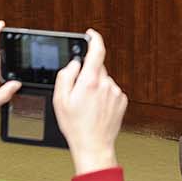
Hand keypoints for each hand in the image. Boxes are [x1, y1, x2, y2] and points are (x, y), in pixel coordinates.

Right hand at [53, 29, 127, 175]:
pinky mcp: (122, 101)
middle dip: (88, 75)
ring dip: (96, 88)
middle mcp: (106, 84)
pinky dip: (104, 96)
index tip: (90, 34)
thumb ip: (66, 76)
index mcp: (90, 81)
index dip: (94, 39)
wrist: (93, 146)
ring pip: (104, 81)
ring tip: (88, 107)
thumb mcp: (60, 100)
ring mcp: (115, 92)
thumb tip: (74, 64)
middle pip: (98, 68)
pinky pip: (111, 91)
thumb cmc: (76, 126)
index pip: (97, 51)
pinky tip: (96, 110)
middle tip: (79, 93)